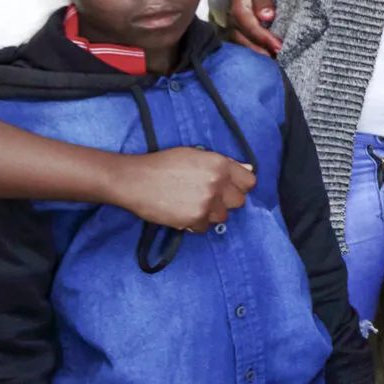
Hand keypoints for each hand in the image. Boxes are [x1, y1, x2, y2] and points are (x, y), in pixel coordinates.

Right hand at [107, 148, 256, 231]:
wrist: (135, 180)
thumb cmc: (162, 164)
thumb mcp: (195, 155)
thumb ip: (224, 163)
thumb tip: (248, 169)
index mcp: (220, 164)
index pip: (249, 182)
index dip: (239, 186)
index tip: (229, 189)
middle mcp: (217, 183)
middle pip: (239, 201)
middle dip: (226, 201)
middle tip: (208, 197)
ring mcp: (207, 202)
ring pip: (222, 216)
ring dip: (210, 213)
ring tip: (191, 204)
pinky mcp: (194, 219)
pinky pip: (205, 228)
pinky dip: (195, 224)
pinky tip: (182, 212)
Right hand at [227, 0, 281, 56]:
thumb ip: (263, 0)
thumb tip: (268, 16)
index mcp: (239, 11)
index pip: (252, 28)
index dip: (266, 39)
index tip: (279, 47)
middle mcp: (233, 22)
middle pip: (246, 41)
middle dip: (262, 51)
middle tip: (278, 58)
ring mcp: (233, 27)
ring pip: (243, 45)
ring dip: (257, 53)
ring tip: (273, 61)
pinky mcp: (236, 31)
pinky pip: (244, 43)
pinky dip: (254, 50)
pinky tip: (265, 55)